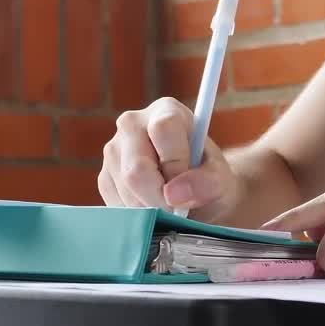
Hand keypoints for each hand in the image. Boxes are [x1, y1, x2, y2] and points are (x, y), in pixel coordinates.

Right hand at [99, 97, 240, 222]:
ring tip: (170, 205)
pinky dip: (138, 214)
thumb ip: (207, 183)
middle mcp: (132, 123)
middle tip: (178, 208)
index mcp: (166, 111)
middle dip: (160, 197)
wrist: (195, 191)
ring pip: (125, 188)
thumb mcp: (220, 179)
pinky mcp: (104, 176)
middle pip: (136, 167)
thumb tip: (173, 195)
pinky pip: (116, 202)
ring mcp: (113, 150)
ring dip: (151, 208)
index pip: (162, 130)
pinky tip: (154, 206)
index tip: (188, 183)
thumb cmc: (209, 178)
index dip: (176, 164)